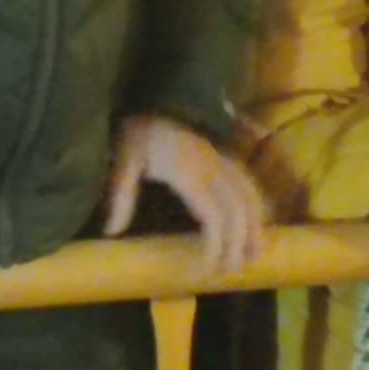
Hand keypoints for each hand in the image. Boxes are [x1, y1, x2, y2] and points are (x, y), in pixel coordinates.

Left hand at [102, 112, 266, 276]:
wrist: (154, 97)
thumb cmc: (138, 129)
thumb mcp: (124, 157)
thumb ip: (120, 194)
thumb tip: (112, 232)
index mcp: (191, 171)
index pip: (214, 214)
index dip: (218, 244)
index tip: (210, 269)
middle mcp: (214, 166)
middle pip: (238, 210)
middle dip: (238, 243)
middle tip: (230, 272)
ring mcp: (223, 159)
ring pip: (250, 196)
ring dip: (254, 226)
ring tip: (253, 255)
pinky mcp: (224, 155)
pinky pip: (249, 183)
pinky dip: (257, 206)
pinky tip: (257, 223)